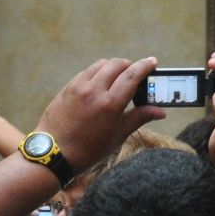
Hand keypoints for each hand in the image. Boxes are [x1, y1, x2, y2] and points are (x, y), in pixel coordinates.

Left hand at [33, 58, 163, 170]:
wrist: (53, 153)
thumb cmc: (88, 150)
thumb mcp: (117, 136)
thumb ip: (139, 118)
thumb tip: (161, 111)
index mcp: (110, 104)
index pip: (132, 75)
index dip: (145, 66)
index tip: (152, 62)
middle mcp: (93, 90)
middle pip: (117, 64)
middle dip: (130, 65)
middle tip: (136, 73)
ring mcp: (78, 87)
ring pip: (100, 65)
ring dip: (113, 66)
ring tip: (118, 78)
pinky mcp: (67, 88)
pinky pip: (86, 72)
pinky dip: (98, 73)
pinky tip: (100, 84)